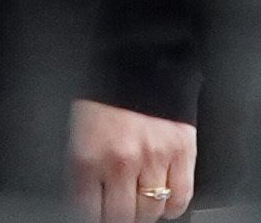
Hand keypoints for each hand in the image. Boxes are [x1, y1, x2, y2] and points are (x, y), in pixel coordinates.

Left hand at [68, 97, 197, 222]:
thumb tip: (86, 200)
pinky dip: (172, 205)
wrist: (140, 54)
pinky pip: (180, 197)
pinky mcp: (182, 150)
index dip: (94, 215)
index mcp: (87, 155)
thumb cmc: (105, 92)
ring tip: (141, 199)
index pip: (87, 212)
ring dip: (145, 210)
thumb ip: (81, 169)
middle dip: (119, 215)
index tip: (98, 210)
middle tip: (120, 205)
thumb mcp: (78, 130)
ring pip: (151, 210)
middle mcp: (120, 161)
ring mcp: (154, 157)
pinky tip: (164, 196)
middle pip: (122, 217)